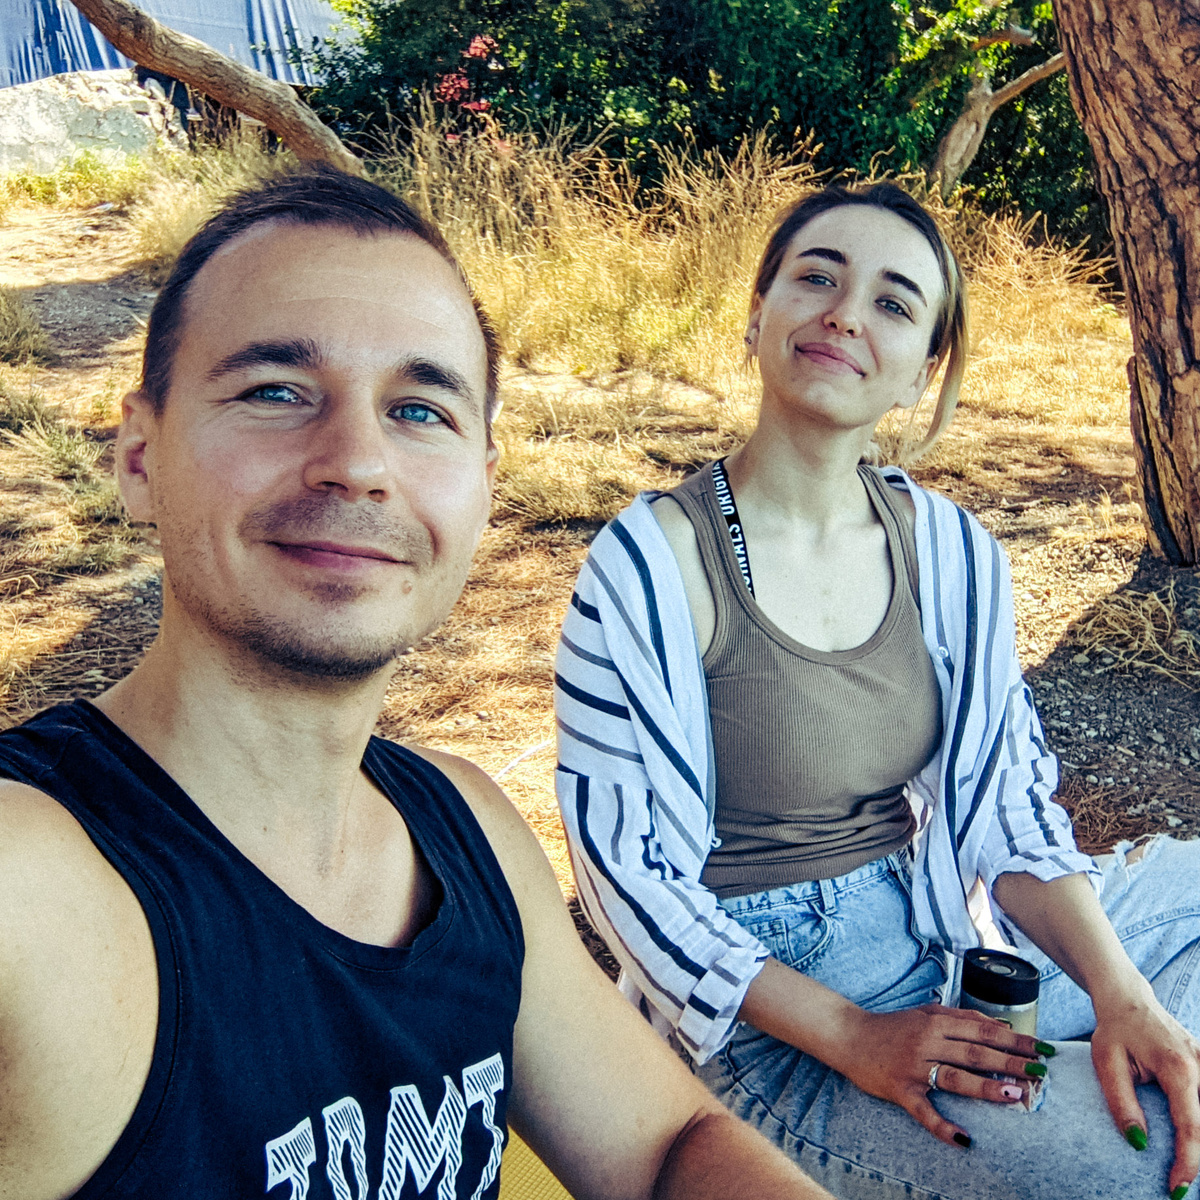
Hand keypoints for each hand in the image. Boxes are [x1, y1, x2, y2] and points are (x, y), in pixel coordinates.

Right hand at [837, 1004, 1047, 1146]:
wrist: (848, 1036)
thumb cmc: (890, 1026)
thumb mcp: (923, 1013)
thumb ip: (958, 1017)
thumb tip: (998, 1025)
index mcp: (935, 1023)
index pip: (982, 1030)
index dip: (1013, 1038)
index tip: (1040, 1046)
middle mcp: (926, 1043)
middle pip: (974, 1052)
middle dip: (1010, 1061)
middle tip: (1040, 1071)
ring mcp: (913, 1068)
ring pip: (954, 1078)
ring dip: (986, 1086)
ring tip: (1014, 1094)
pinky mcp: (900, 1091)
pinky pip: (923, 1112)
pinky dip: (942, 1126)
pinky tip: (963, 1139)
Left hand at [1091, 983, 1199, 1197]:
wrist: (1128, 1000)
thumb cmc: (1114, 1030)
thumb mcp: (1107, 1063)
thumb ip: (1122, 1103)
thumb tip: (1138, 1144)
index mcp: (1178, 1068)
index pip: (1191, 1126)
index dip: (1188, 1161)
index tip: (1177, 1187)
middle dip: (1199, 1158)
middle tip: (1181, 1184)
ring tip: (1186, 1166)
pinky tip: (1193, 1141)